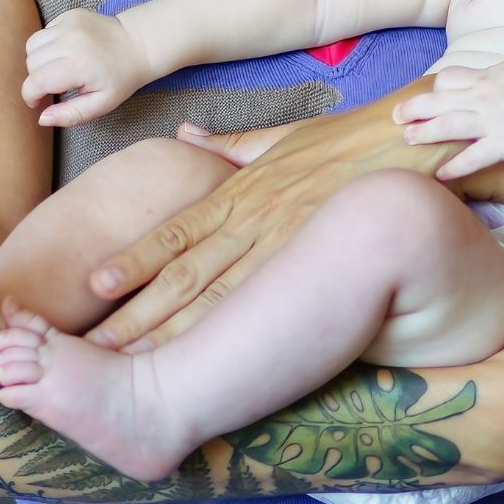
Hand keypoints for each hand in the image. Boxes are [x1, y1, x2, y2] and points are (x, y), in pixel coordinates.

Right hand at [21, 10, 146, 127]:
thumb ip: (71, 114)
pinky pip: (44, 32)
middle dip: (37, 79)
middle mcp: (70, 41)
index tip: (38, 102)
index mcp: (79, 65)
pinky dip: (47, 44)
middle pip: (31, 63)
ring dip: (38, 60)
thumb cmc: (121, 79)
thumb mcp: (101, 104)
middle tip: (54, 86)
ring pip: (32, 45)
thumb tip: (42, 118)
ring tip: (57, 69)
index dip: (30, 96)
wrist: (139, 44)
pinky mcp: (70, 14)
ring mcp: (69, 24)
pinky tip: (65, 52)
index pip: (35, 82)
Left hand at [84, 88, 453, 351]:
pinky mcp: (317, 267)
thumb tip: (183, 135)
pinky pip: (271, 308)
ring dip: (176, 337)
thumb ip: (229, 144)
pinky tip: (215, 367)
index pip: (175, 231)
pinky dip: (238, 338)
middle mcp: (254, 222)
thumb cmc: (345, 140)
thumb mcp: (280, 135)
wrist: (407, 141)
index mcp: (240, 192)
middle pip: (185, 276)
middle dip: (139, 315)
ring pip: (221, 300)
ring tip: (137, 369)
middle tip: (97, 350)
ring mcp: (285, 248)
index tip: (96, 289)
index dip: (134, 260)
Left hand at [392, 60, 503, 180]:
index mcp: (486, 78)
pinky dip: (455, 167)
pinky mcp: (503, 144)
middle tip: (395, 116)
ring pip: (448, 126)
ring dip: (424, 133)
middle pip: (438, 101)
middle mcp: (482, 97)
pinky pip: (473, 157)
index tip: (424, 95)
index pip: (448, 79)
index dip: (433, 88)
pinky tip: (441, 175)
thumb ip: (497, 76)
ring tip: (406, 139)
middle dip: (414, 109)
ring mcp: (490, 121)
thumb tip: (487, 77)